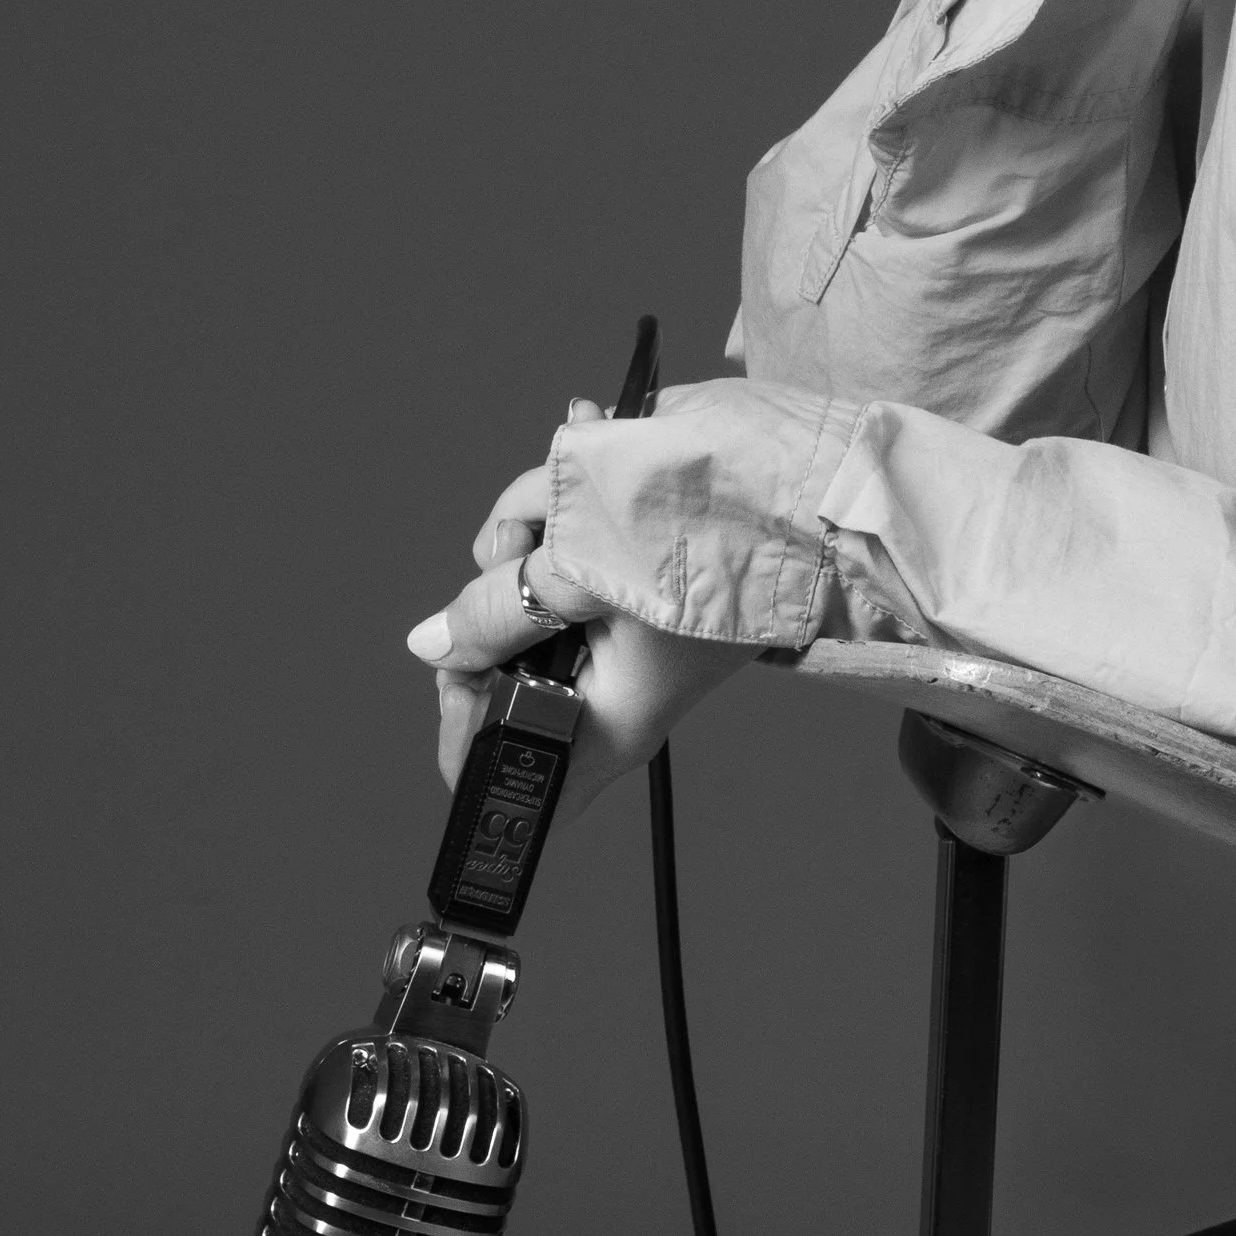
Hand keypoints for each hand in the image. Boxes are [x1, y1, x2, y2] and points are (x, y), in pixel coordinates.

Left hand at [408, 472, 752, 815]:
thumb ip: (497, 611)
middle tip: (532, 550)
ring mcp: (613, 622)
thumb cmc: (717, 540)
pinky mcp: (622, 570)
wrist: (806, 475)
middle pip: (494, 661)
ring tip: (583, 491)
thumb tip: (430, 645)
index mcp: (605, 721)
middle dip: (497, 588)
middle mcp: (604, 681)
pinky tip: (595, 460)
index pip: (505, 775)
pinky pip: (554, 537)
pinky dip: (563, 497)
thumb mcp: (588, 572)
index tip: (473, 656)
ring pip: (516, 581)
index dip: (464, 723)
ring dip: (532, 521)